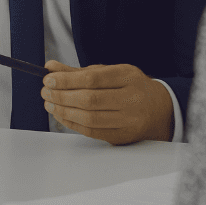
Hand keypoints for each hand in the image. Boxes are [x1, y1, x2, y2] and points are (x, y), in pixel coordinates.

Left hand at [41, 61, 173, 144]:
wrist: (159, 109)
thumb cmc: (130, 87)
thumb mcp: (110, 72)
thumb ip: (79, 71)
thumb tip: (51, 68)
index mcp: (128, 76)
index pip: (93, 78)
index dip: (67, 80)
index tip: (49, 79)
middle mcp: (131, 98)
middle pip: (90, 99)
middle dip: (62, 96)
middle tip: (46, 92)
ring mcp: (129, 120)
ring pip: (90, 118)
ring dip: (64, 111)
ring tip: (50, 104)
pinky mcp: (123, 136)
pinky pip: (93, 132)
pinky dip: (73, 124)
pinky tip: (62, 115)